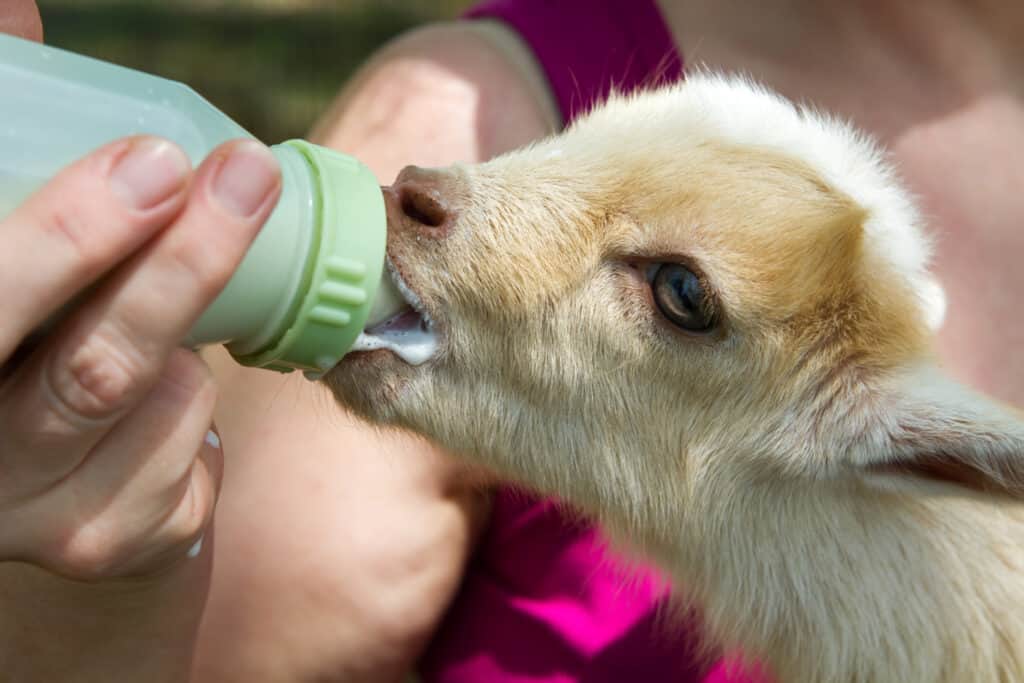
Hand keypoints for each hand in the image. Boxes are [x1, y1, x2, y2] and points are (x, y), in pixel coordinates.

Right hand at [0, 135, 280, 578]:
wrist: (15, 473)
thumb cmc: (10, 333)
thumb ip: (4, 155)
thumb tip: (19, 9)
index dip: (70, 235)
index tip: (157, 160)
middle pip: (94, 367)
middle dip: (187, 265)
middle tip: (248, 173)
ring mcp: (45, 520)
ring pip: (167, 400)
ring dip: (187, 342)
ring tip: (151, 329)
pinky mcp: (117, 545)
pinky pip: (198, 450)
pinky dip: (195, 406)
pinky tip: (153, 401)